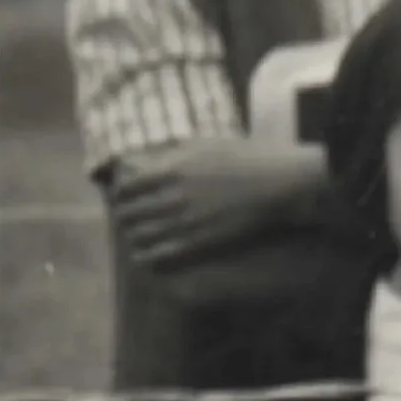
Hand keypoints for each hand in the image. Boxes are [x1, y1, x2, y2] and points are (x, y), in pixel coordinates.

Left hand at [110, 140, 320, 270]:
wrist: (281, 180)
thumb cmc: (248, 156)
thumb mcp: (207, 144)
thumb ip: (174, 153)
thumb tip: (148, 159)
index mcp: (172, 170)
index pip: (126, 188)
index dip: (120, 195)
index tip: (123, 198)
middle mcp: (173, 196)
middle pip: (129, 214)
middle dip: (125, 217)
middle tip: (128, 219)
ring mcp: (186, 220)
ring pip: (141, 235)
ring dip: (134, 237)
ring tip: (136, 237)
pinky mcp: (200, 240)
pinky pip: (161, 253)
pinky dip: (147, 256)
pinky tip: (144, 256)